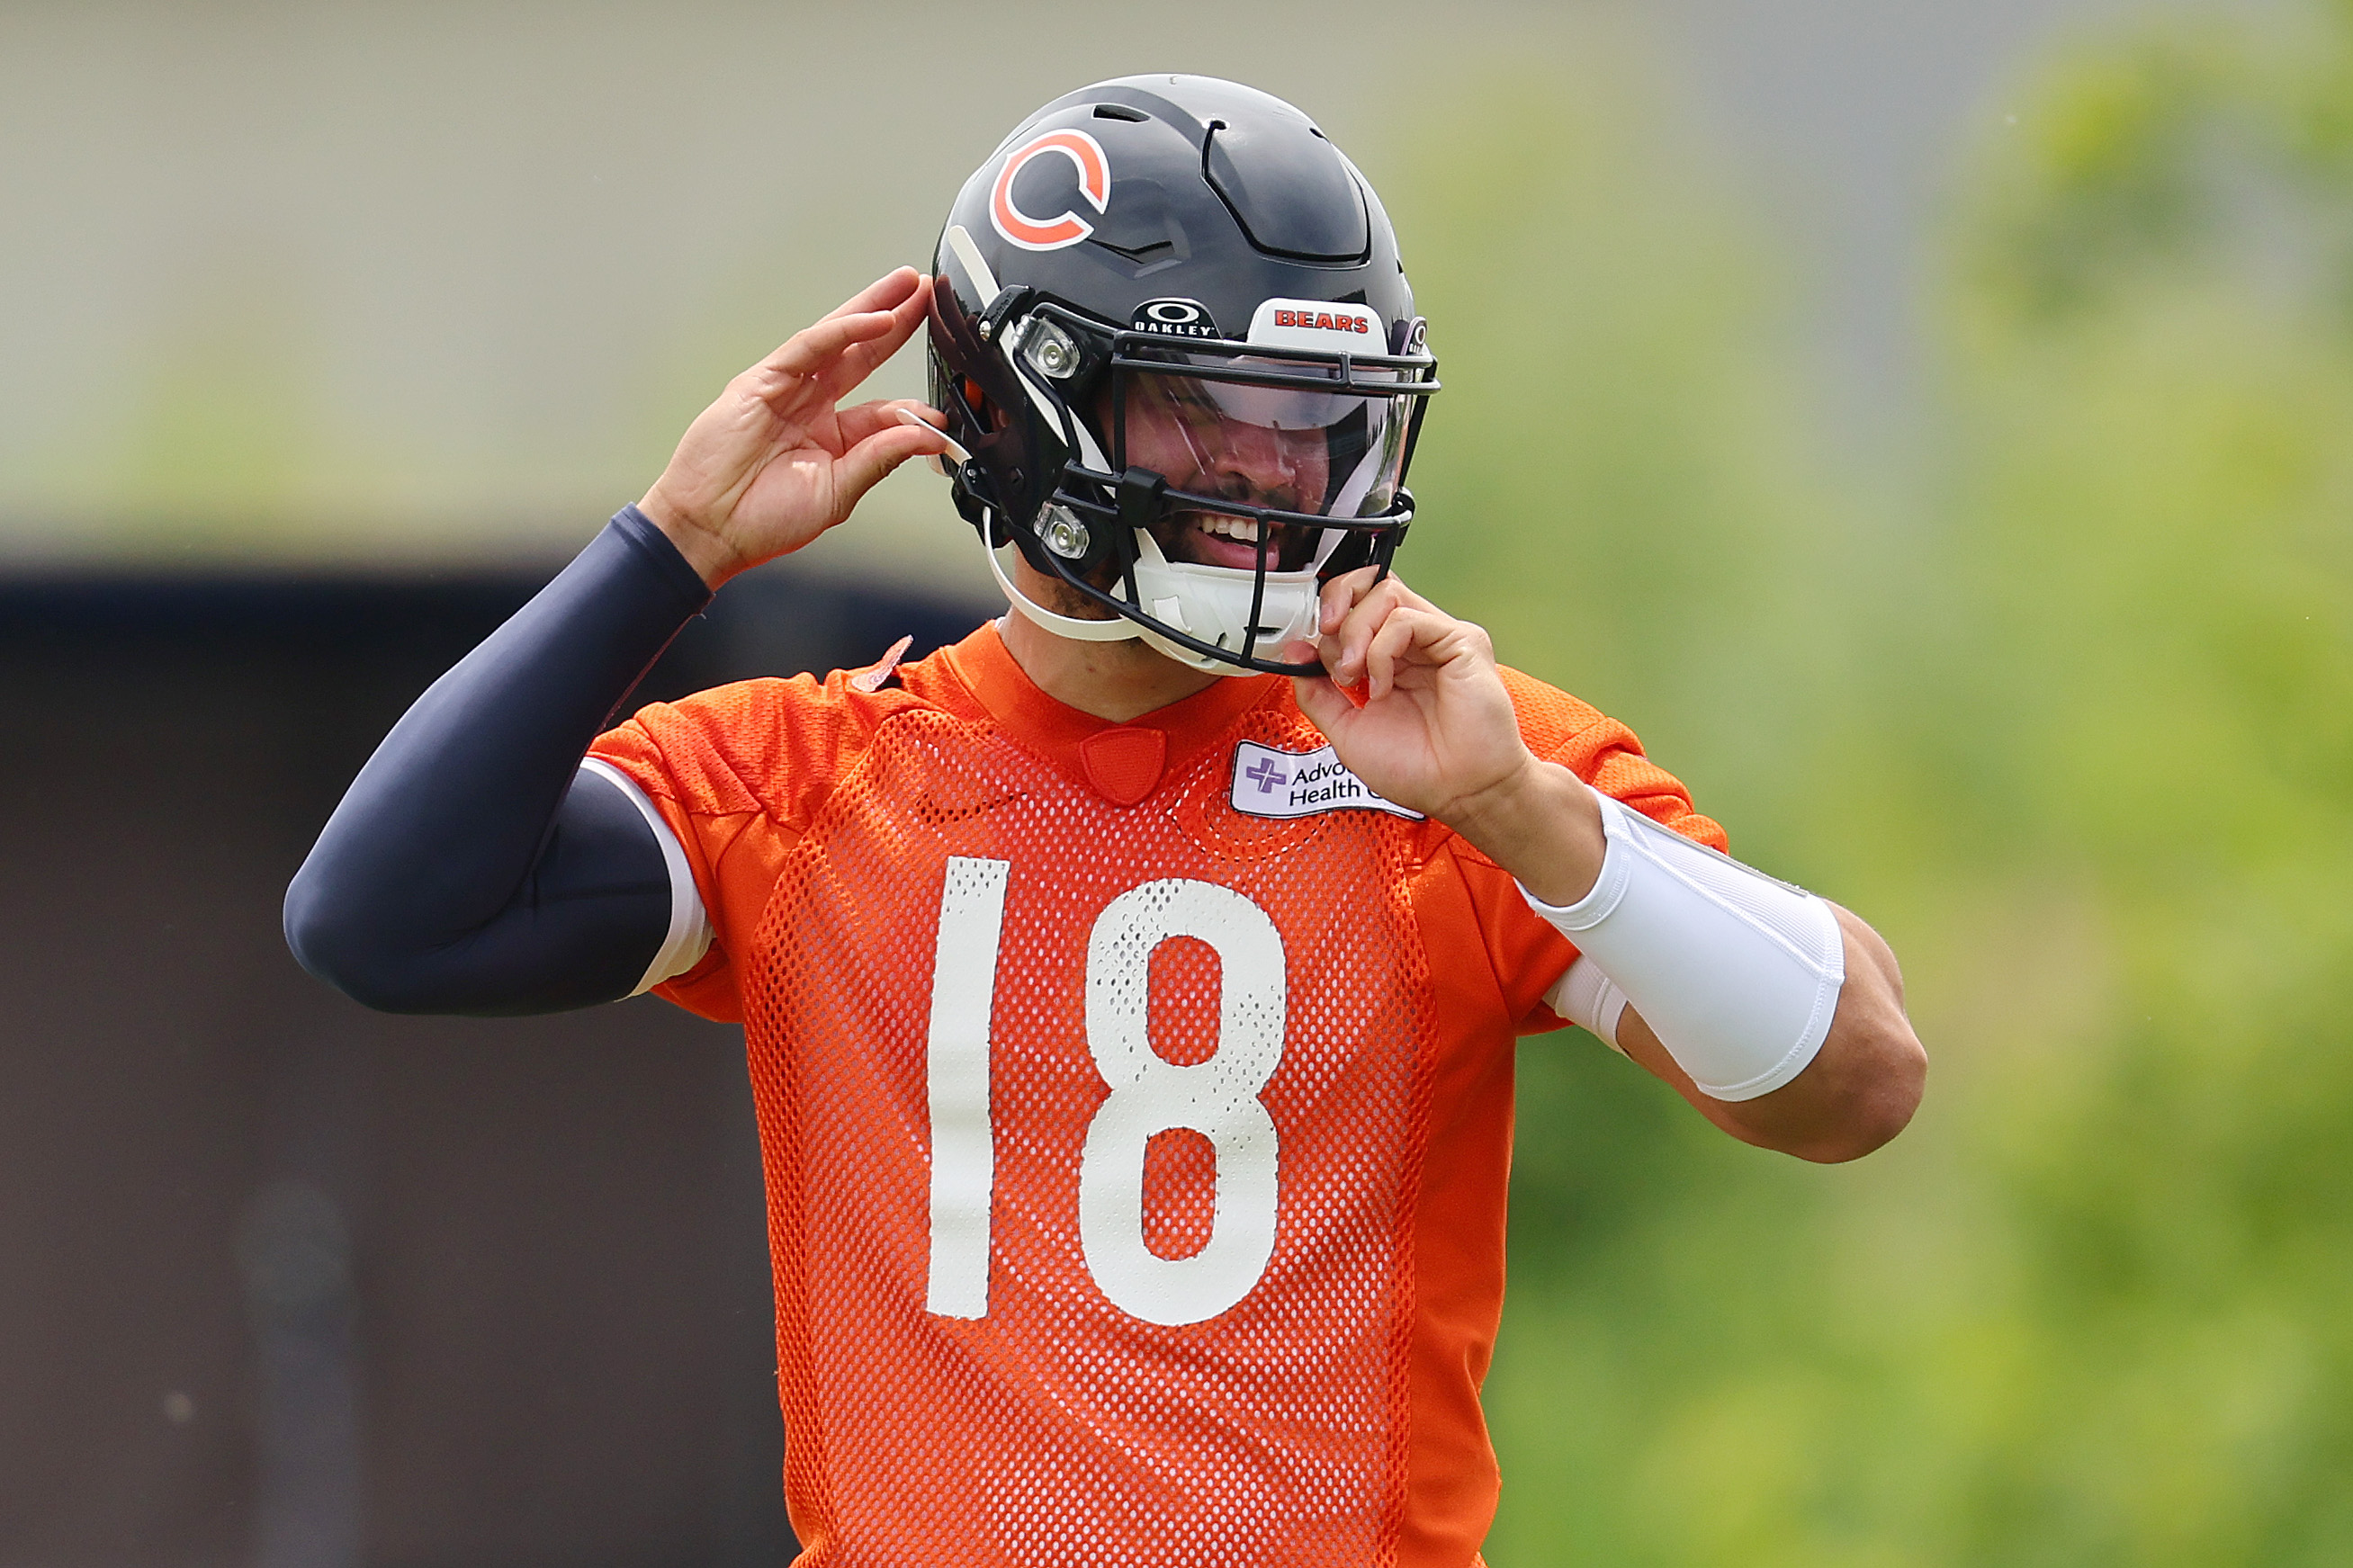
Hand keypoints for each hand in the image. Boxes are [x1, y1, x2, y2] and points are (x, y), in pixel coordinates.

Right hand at [637, 267, 951, 586]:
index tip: (943, 413)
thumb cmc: (763, 519)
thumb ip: (880, 459)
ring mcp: (788, 389)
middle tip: (930, 295)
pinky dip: (845, 330)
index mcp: (833, 437)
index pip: (884, 409)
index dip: (915, 406)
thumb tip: (927, 437)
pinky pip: (810, 346)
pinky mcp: (763, 380)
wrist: (710, 529)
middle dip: (898, 323)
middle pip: (864, 354)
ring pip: (839, 338)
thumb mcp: (837, 492)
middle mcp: (812, 406)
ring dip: (877, 309)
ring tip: (911, 286)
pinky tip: (877, 318)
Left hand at [1288, 568, 1606, 903]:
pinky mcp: (1462, 642)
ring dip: (1355, 632)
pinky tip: (1382, 686)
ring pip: (1386, 594)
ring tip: (1354, 676)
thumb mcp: (1347, 731)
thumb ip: (1317, 693)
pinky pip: (1407, 620)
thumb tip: (1295, 651)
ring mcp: (1438, 641)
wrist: (1459, 793)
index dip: (1326, 620)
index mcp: (1390, 661)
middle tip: (1326, 646)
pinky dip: (1381, 650)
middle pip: (1371, 587)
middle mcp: (1414, 645)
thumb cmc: (1418, 770)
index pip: (1356, 607)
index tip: (1309, 655)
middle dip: (1336, 605)